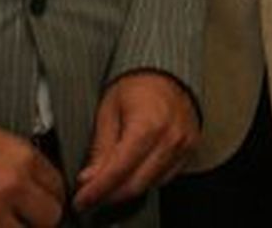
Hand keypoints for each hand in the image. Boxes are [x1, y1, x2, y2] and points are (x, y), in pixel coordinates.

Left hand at [74, 71, 199, 211]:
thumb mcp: (109, 110)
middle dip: (109, 195)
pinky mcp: (190, 149)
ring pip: (150, 185)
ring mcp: (184, 145)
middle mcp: (170, 137)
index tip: (81, 200)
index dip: (96, 190)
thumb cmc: (136, 85)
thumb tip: (90, 178)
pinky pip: (165, 177)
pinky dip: (145, 180)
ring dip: (126, 190)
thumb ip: (101, 147)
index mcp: (148, 124)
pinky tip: (131, 174)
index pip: (118, 170)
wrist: (167, 72)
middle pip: (135, 184)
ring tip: (108, 184)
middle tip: (90, 196)